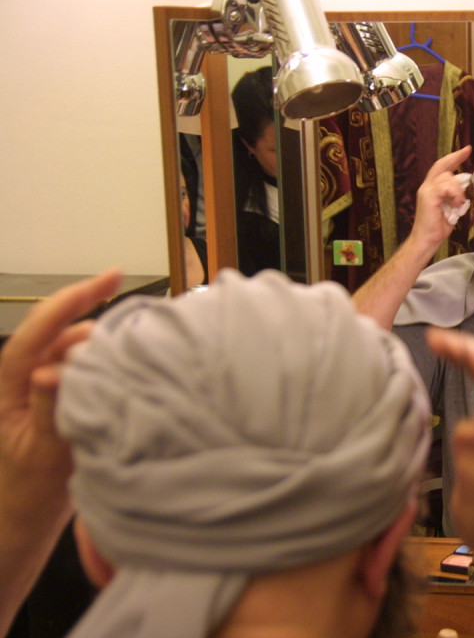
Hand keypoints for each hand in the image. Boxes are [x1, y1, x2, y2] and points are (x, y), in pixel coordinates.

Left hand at [0, 269, 121, 511]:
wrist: (21, 524)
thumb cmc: (24, 494)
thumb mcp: (39, 455)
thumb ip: (46, 410)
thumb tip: (54, 369)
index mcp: (8, 386)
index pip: (40, 330)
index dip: (73, 298)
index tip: (110, 276)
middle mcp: (22, 379)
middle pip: (57, 329)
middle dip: (90, 308)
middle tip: (126, 294)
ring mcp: (39, 388)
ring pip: (72, 347)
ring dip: (100, 341)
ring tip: (134, 344)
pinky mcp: (56, 399)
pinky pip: (81, 368)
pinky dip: (102, 362)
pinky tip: (124, 367)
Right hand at [410, 145, 473, 250]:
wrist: (426, 240)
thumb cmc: (437, 227)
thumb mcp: (450, 208)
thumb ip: (455, 196)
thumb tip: (466, 188)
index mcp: (431, 188)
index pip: (442, 167)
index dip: (453, 158)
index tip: (465, 150)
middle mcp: (426, 186)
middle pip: (441, 166)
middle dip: (456, 157)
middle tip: (468, 151)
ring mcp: (426, 190)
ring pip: (447, 178)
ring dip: (458, 189)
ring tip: (459, 203)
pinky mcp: (428, 196)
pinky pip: (445, 187)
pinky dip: (454, 194)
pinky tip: (456, 204)